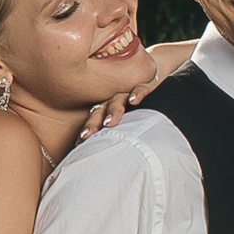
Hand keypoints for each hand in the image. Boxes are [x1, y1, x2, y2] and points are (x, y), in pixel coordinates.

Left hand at [78, 39, 198, 136]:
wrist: (154, 76)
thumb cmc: (138, 107)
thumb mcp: (126, 121)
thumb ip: (117, 135)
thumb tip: (110, 157)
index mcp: (107, 108)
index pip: (94, 119)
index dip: (88, 130)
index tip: (80, 143)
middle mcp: (115, 100)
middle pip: (101, 110)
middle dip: (94, 123)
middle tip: (88, 135)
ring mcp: (129, 92)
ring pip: (118, 100)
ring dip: (114, 111)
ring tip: (110, 122)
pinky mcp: (146, 85)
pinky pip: (141, 88)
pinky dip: (138, 94)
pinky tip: (134, 100)